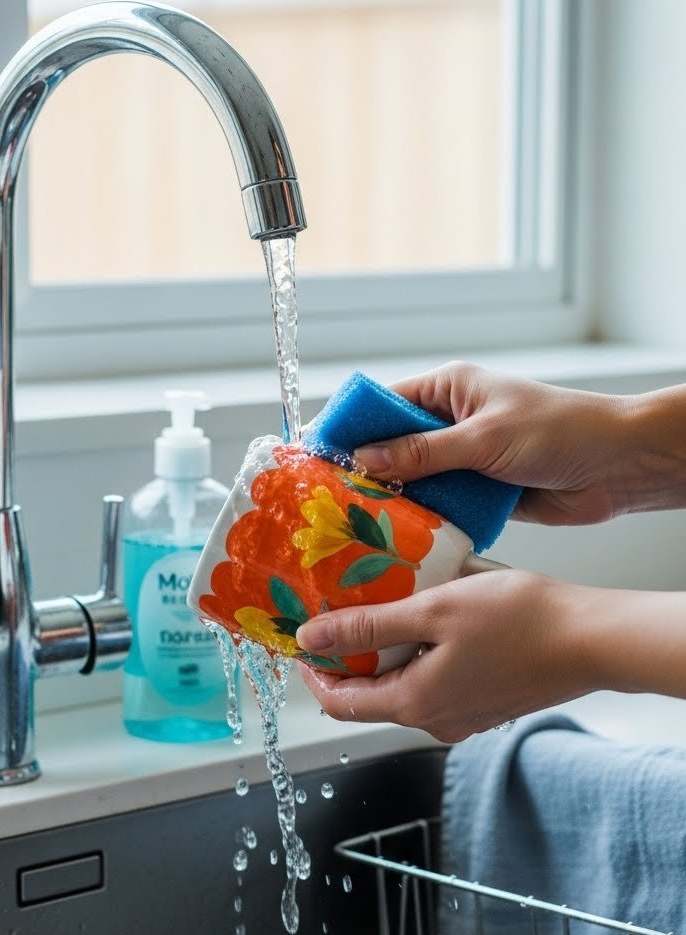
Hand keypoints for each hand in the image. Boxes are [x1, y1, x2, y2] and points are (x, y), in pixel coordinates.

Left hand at [296, 569, 603, 741]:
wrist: (593, 639)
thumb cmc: (521, 621)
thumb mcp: (433, 610)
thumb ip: (368, 625)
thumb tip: (311, 638)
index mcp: (414, 703)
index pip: (339, 703)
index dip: (311, 672)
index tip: (301, 637)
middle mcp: (436, 720)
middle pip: (370, 694)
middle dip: (348, 654)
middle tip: (341, 606)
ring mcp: (464, 715)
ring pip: (404, 684)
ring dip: (386, 648)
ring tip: (385, 600)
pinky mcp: (486, 701)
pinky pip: (436, 679)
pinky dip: (420, 651)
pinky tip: (430, 614)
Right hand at [352, 361, 685, 524]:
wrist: (617, 466)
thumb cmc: (559, 431)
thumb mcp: (484, 438)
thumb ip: (424, 451)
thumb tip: (366, 458)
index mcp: (450, 390)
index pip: (386, 404)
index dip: (352, 426)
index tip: (317, 453)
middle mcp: (453, 423)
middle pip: (394, 447)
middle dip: (367, 472)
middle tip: (328, 501)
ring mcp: (467, 459)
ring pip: (416, 482)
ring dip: (395, 503)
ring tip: (354, 530)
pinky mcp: (482, 493)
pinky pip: (442, 509)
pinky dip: (425, 524)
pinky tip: (398, 544)